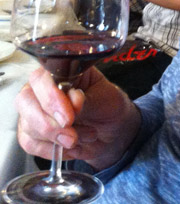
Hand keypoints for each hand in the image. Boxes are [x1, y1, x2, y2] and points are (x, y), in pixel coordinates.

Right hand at [15, 67, 140, 170]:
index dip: (50, 98)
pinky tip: (72, 147)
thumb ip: (87, 100)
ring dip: (57, 138)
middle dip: (49, 124)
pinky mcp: (31, 133)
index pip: (41, 78)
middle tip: (72, 135)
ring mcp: (33, 111)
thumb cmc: (108, 106)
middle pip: (25, 101)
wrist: (112, 130)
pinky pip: (30, 144)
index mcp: (61, 71)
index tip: (68, 117)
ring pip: (28, 125)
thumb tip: (74, 100)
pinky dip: (52, 149)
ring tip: (86, 136)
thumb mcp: (106, 99)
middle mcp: (41, 89)